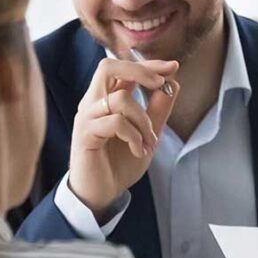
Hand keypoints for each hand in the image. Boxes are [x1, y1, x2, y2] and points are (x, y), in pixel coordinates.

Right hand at [69, 57, 178, 213]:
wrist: (101, 192)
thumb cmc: (119, 163)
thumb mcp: (147, 134)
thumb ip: (158, 110)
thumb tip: (172, 84)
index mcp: (106, 99)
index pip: (123, 68)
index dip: (148, 64)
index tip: (172, 66)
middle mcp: (93, 103)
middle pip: (108, 67)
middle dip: (140, 71)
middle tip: (160, 84)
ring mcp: (87, 117)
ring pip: (120, 99)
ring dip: (144, 120)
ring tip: (149, 141)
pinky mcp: (85, 133)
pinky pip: (116, 122)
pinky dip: (135, 135)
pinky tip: (138, 150)